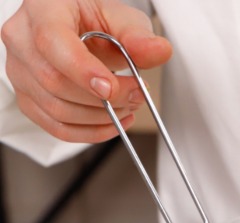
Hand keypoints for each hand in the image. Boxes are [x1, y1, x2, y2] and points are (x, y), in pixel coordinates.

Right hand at [1, 0, 171, 142]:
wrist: (79, 27)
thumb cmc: (93, 18)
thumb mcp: (120, 17)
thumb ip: (138, 36)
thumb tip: (158, 51)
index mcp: (42, 11)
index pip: (52, 42)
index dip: (80, 69)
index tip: (110, 88)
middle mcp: (23, 41)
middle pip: (55, 82)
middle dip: (102, 98)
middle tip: (136, 95)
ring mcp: (21, 72)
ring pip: (56, 109)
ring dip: (101, 117)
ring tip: (129, 106)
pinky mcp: (29, 99)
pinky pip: (56, 127)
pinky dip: (90, 132)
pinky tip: (114, 123)